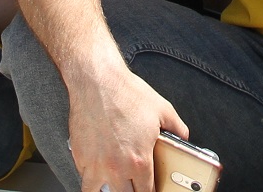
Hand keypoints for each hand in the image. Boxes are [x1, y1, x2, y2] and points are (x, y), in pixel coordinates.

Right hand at [67, 58, 186, 191]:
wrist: (97, 81)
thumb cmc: (125, 93)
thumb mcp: (162, 109)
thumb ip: (177, 127)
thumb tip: (184, 135)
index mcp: (139, 161)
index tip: (150, 189)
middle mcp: (116, 168)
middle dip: (130, 191)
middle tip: (133, 184)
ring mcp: (95, 164)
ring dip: (107, 190)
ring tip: (112, 184)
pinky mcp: (79, 155)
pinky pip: (84, 175)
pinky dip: (91, 175)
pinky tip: (97, 168)